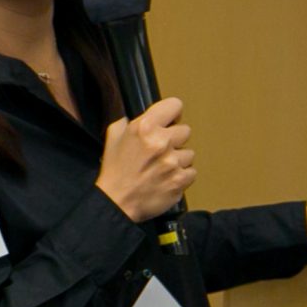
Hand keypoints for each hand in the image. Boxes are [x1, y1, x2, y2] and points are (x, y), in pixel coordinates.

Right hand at [96, 97, 196, 222]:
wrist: (117, 202)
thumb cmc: (115, 170)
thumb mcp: (114, 136)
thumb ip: (130, 121)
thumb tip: (146, 115)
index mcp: (145, 127)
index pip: (175, 105)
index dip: (172, 114)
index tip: (169, 122)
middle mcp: (161, 142)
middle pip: (185, 131)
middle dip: (175, 140)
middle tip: (161, 150)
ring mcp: (173, 162)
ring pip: (189, 153)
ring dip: (178, 159)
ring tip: (162, 168)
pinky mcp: (181, 179)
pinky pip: (192, 171)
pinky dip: (182, 176)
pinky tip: (167, 178)